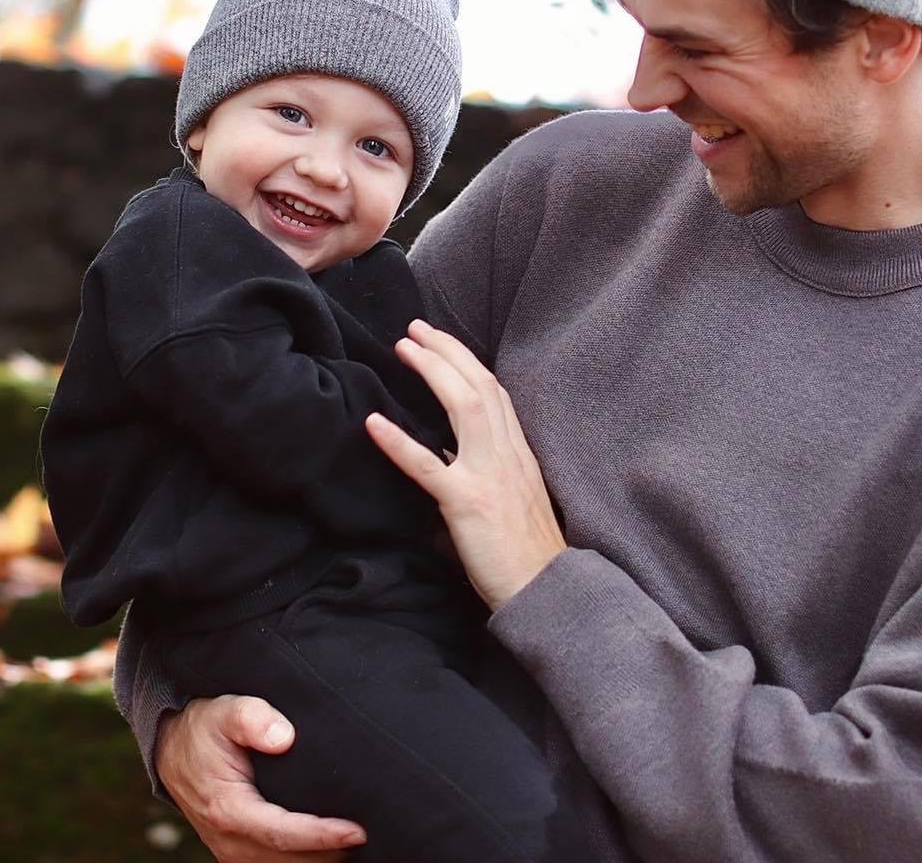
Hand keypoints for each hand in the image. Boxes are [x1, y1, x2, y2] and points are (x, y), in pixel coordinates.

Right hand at [156, 695, 366, 861]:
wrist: (172, 749)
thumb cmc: (204, 728)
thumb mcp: (225, 711)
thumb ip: (253, 719)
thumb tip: (285, 737)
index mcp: (229, 810)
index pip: (282, 833)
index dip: (321, 836)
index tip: (356, 830)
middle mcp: (231, 840)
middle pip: (289, 860)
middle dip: (330, 853)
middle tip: (371, 836)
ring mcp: (234, 850)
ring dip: (320, 859)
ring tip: (357, 844)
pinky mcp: (240, 850)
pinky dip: (304, 859)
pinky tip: (331, 848)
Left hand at [366, 320, 566, 610]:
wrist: (548, 591)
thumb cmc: (527, 552)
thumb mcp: (514, 498)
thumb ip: (487, 470)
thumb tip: (448, 456)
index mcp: (518, 453)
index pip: (494, 391)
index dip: (466, 360)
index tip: (440, 340)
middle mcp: (507, 454)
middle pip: (479, 385)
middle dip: (447, 350)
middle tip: (415, 329)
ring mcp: (488, 475)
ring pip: (463, 407)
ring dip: (432, 372)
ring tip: (404, 349)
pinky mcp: (466, 504)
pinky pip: (428, 467)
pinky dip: (399, 442)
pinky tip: (373, 423)